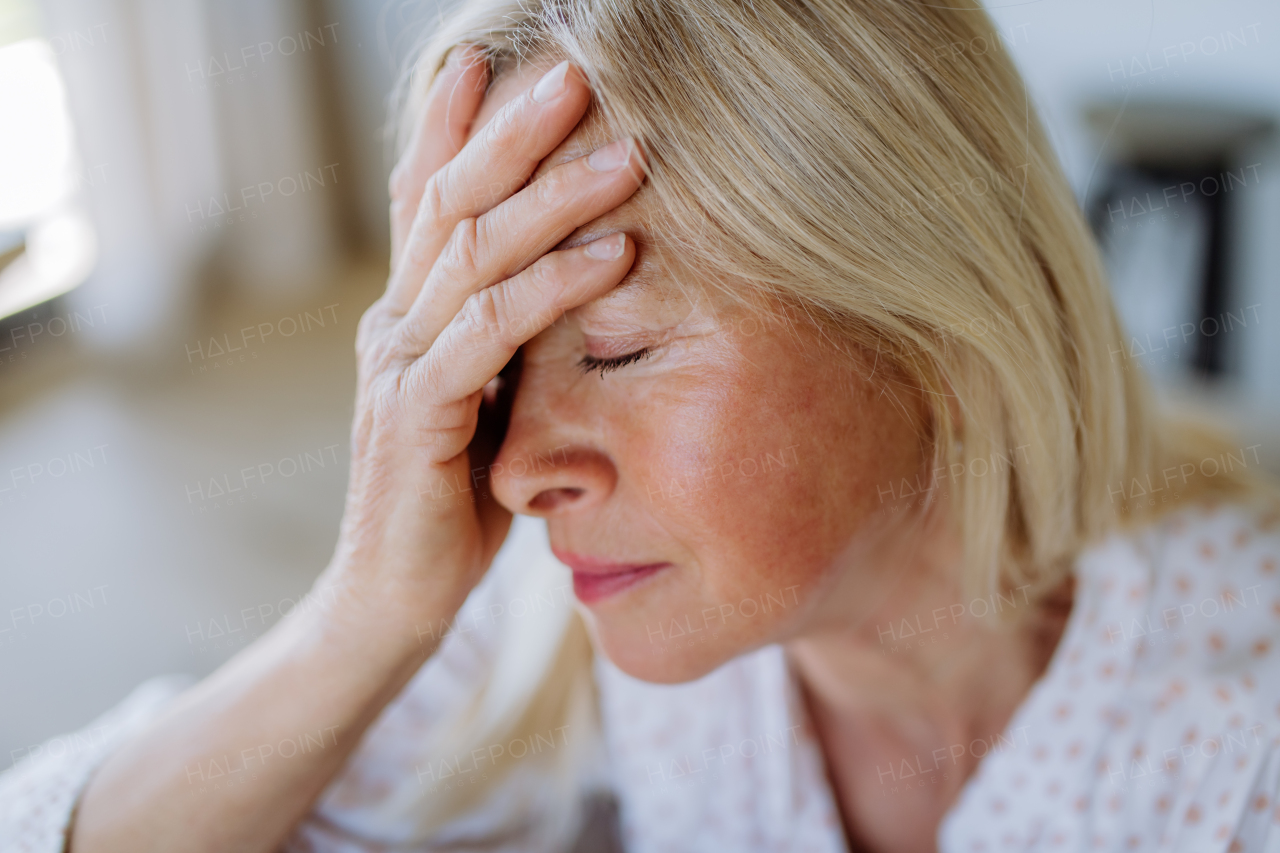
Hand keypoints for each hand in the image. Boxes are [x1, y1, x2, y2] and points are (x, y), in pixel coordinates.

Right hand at [322, 48, 645, 635]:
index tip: (497, 63)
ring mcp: (399, 364)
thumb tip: (566, 284)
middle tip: (577, 74)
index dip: (456, 128)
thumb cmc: (449, 502)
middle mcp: (394, 323)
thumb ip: (503, 342)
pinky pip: (489, 332)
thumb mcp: (483, 403)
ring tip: (628, 157)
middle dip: (515, 135)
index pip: (427, 201)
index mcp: (408, 314)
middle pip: (450, 203)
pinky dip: (552, 288)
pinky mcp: (418, 413)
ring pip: (473, 254)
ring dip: (555, 199)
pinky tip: (611, 257)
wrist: (393, 597)